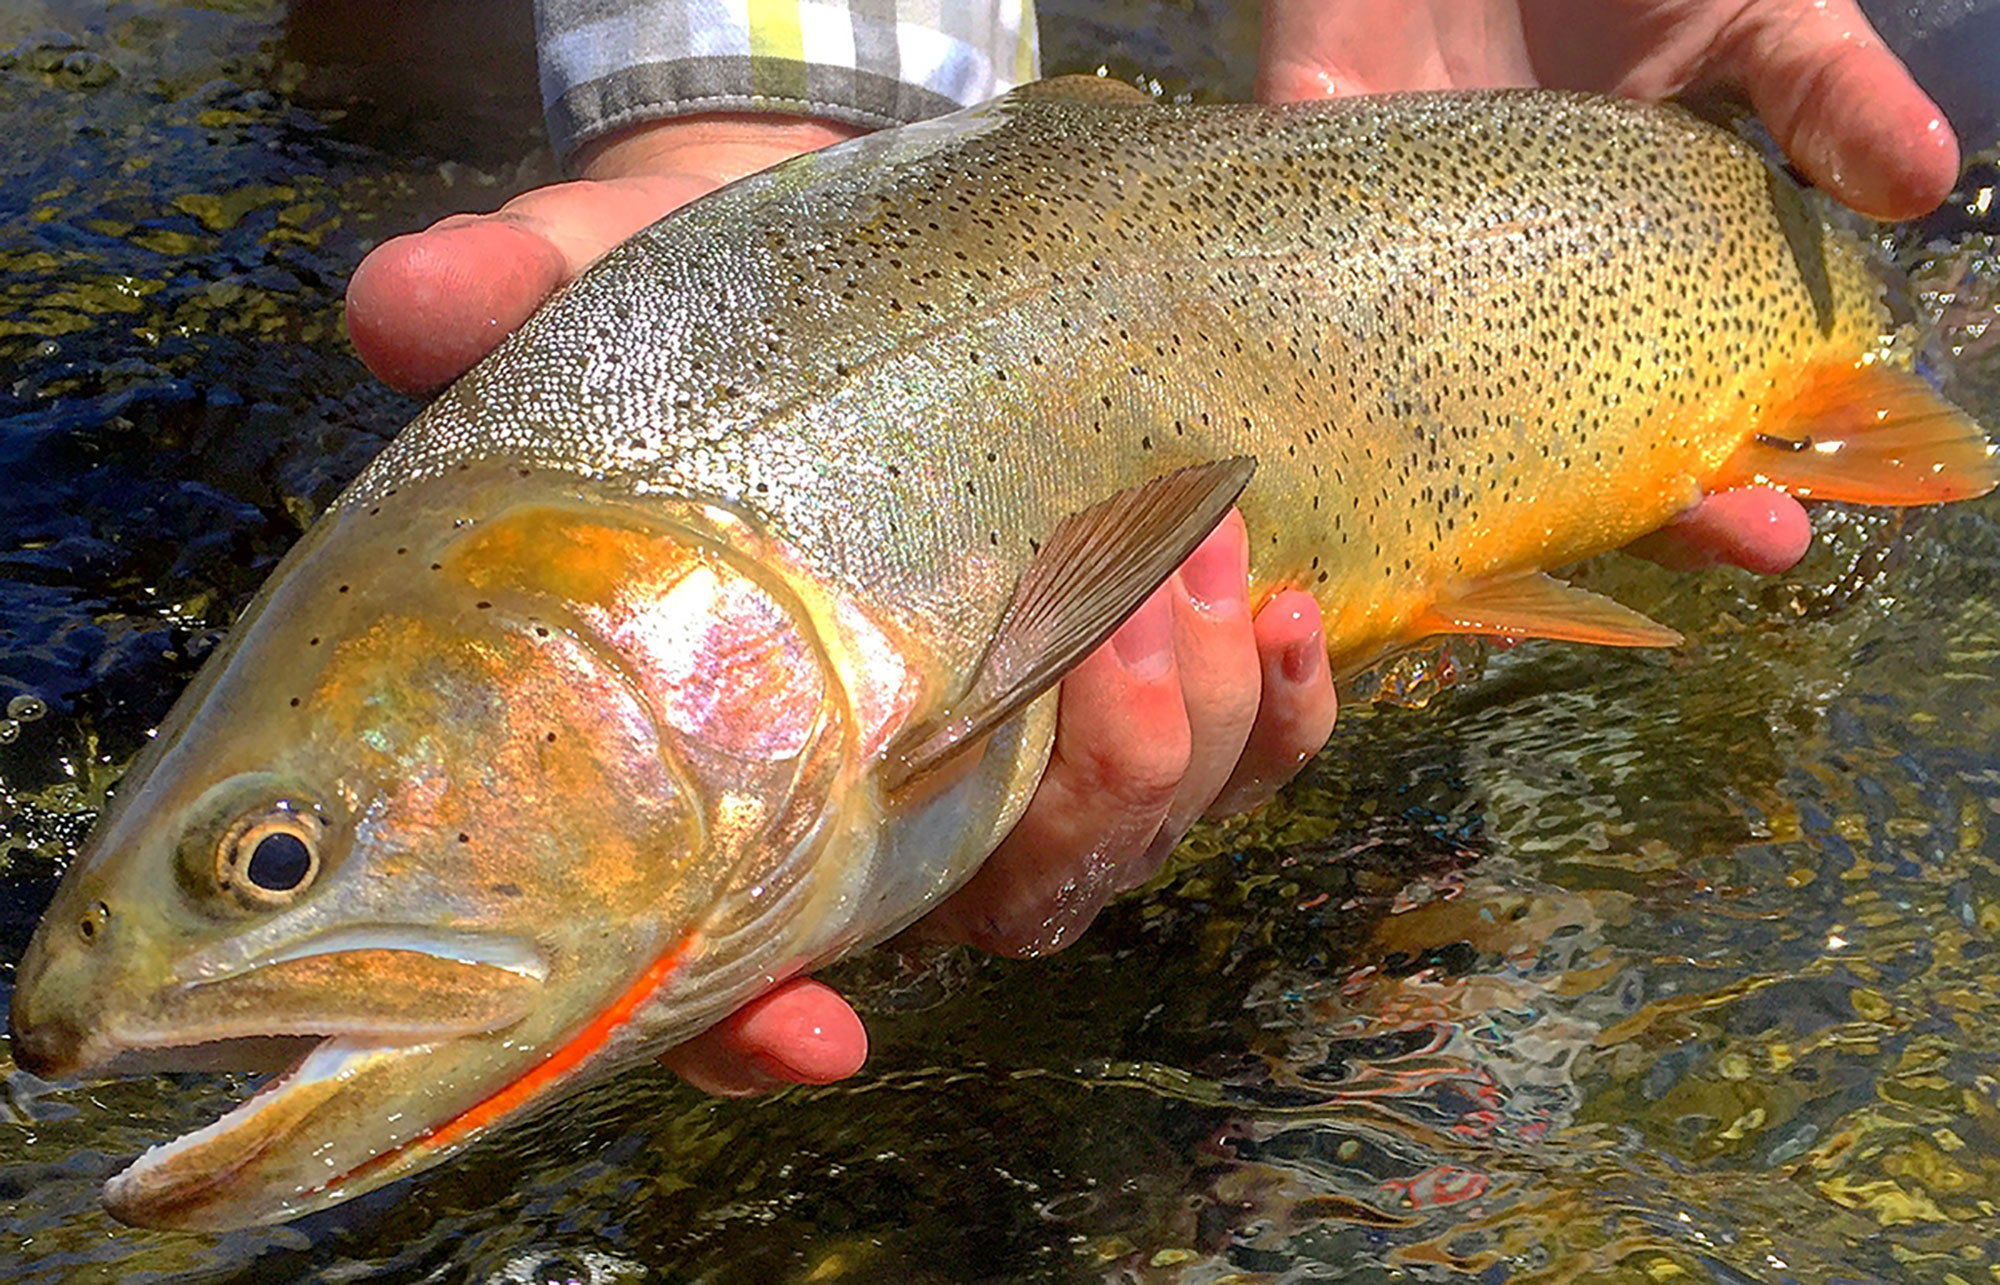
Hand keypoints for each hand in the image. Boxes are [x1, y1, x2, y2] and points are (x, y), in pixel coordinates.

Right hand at [346, 115, 1339, 1094]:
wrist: (894, 260)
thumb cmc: (742, 309)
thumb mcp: (623, 278)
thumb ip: (519, 298)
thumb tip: (403, 306)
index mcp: (751, 754)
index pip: (724, 957)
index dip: (751, 1029)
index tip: (816, 1035)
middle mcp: (904, 789)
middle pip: (1005, 904)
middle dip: (1082, 797)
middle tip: (1103, 628)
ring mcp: (1044, 747)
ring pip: (1132, 839)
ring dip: (1192, 731)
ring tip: (1193, 553)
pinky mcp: (1158, 679)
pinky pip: (1251, 759)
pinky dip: (1285, 709)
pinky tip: (1284, 604)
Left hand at [1257, 0, 1964, 572]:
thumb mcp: (1743, 8)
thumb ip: (1817, 91)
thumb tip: (1925, 181)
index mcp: (1627, 250)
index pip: (1684, 385)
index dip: (1734, 459)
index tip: (1783, 523)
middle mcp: (1515, 279)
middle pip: (1570, 428)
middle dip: (1641, 504)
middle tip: (1724, 549)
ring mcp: (1404, 257)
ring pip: (1435, 406)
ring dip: (1488, 484)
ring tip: (1556, 541)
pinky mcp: (1293, 203)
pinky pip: (1285, 317)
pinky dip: (1297, 390)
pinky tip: (1349, 461)